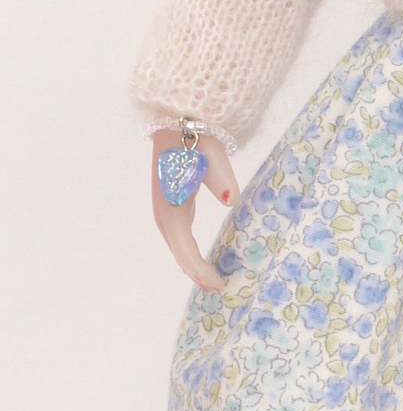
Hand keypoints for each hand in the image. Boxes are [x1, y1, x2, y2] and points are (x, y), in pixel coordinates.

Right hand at [150, 129, 239, 292]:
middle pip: (178, 250)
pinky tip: (200, 262)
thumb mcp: (212, 154)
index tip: (216, 283)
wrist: (178, 121)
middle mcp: (163, 209)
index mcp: (170, 202)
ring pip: (176, 245)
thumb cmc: (197, 137)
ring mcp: (164, 208)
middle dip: (195, 272)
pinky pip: (178, 236)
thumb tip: (231, 199)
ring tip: (211, 283)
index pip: (183, 244)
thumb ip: (222, 178)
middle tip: (219, 290)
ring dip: (191, 265)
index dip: (198, 267)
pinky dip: (188, 252)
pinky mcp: (171, 205)